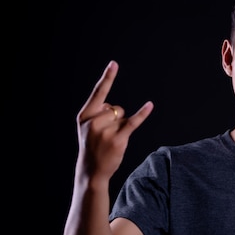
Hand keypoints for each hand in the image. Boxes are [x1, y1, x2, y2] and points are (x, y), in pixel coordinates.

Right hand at [75, 60, 153, 180]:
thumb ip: (98, 113)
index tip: (114, 63)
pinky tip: (150, 105)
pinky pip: (133, 122)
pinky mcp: (118, 139)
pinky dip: (142, 113)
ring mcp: (105, 131)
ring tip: (110, 139)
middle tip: (105, 133)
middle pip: (114, 107)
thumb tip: (113, 108)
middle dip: (115, 117)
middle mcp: (93, 121)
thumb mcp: (87, 128)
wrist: (91, 171)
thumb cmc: (92, 146)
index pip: (98, 93)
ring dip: (120, 124)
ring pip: (122, 115)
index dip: (107, 77)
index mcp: (84, 116)